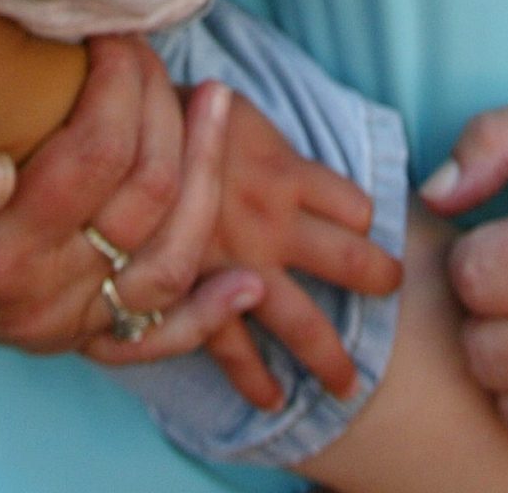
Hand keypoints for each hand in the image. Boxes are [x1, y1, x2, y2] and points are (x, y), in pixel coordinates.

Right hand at [0, 34, 262, 353]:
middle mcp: (35, 297)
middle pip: (144, 200)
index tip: (111, 29)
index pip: (95, 160)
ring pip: (169, 260)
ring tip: (218, 101)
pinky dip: (209, 314)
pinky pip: (154, 337)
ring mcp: (61, 320)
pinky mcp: (73, 332)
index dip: (120, 86)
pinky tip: (250, 280)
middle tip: (153, 49)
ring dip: (207, 181)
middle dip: (165, 112)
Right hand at [109, 91, 397, 411]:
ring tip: (346, 382)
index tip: (364, 224)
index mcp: (286, 171)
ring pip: (303, 322)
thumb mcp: (231, 108)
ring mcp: (240, 265)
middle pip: (351, 263)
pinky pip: (235, 348)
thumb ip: (263, 140)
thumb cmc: (172, 113)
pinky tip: (271, 399)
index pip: (354, 205)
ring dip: (330, 356)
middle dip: (377, 280)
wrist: (116, 138)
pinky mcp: (201, 294)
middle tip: (392, 290)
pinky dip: (254, 378)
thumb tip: (284, 154)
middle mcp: (275, 223)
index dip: (362, 215)